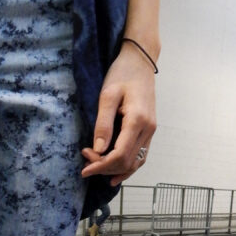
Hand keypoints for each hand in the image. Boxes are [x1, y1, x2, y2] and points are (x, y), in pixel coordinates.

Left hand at [81, 42, 157, 186]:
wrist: (140, 62)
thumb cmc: (122, 74)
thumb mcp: (107, 95)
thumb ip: (103, 123)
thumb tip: (98, 150)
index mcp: (138, 120)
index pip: (120, 155)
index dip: (101, 165)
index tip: (84, 169)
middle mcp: (148, 129)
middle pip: (127, 162)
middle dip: (104, 167)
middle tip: (85, 159)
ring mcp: (151, 131)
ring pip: (135, 163)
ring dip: (115, 169)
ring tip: (95, 166)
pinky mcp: (149, 131)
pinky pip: (140, 156)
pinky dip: (126, 167)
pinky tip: (113, 173)